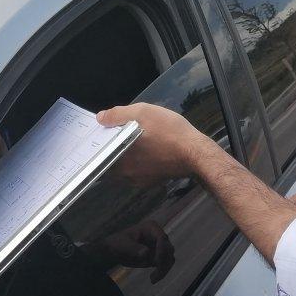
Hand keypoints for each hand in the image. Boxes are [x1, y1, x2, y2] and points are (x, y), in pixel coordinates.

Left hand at [87, 219, 175, 282]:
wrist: (114, 251)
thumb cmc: (117, 243)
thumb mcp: (123, 245)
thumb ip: (133, 248)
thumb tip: (146, 252)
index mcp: (151, 227)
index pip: (162, 238)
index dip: (161, 250)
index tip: (156, 262)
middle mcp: (158, 236)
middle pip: (169, 249)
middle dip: (163, 262)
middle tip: (154, 274)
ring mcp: (159, 246)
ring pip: (169, 258)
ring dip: (164, 269)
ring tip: (153, 279)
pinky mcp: (158, 257)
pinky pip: (165, 265)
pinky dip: (162, 272)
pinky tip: (153, 279)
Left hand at [96, 103, 211, 186]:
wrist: (195, 153)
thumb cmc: (169, 131)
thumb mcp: (143, 112)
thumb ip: (118, 114)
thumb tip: (100, 118)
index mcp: (119, 157)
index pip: (100, 152)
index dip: (100, 142)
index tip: (102, 133)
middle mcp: (125, 173)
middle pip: (110, 160)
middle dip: (111, 149)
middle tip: (117, 135)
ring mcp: (138, 180)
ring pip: (123, 167)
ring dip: (124, 157)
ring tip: (133, 142)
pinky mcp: (151, 182)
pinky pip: (136, 172)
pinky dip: (137, 163)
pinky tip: (147, 151)